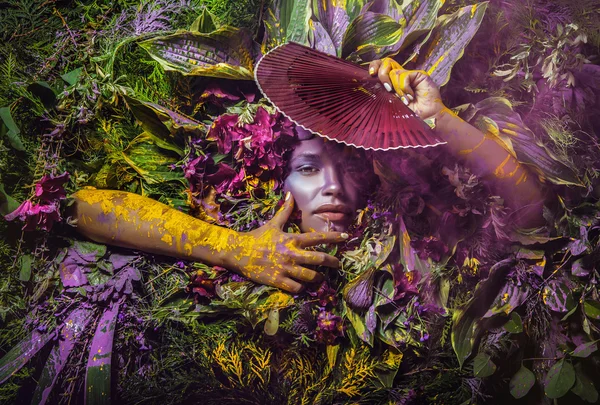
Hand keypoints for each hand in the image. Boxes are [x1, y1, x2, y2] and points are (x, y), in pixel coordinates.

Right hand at [226, 192, 347, 292]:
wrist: (238, 252)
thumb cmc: (257, 237)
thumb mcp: (273, 224)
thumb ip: (285, 211)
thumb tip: (290, 194)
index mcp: (292, 239)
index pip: (317, 238)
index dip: (333, 237)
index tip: (346, 237)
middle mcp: (292, 254)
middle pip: (319, 259)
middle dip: (332, 262)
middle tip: (338, 264)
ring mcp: (285, 268)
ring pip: (310, 276)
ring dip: (318, 278)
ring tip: (320, 278)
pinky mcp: (278, 280)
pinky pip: (296, 288)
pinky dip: (302, 288)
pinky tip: (302, 286)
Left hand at [369, 58, 445, 120]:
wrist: (426, 118)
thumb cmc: (409, 114)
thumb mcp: (391, 104)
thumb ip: (383, 93)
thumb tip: (372, 84)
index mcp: (391, 83)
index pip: (380, 67)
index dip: (374, 67)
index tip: (371, 75)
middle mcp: (399, 77)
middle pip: (385, 62)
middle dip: (382, 74)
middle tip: (387, 88)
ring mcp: (409, 75)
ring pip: (394, 72)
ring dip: (396, 88)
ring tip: (404, 99)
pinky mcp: (418, 74)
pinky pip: (404, 76)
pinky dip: (404, 88)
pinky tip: (411, 96)